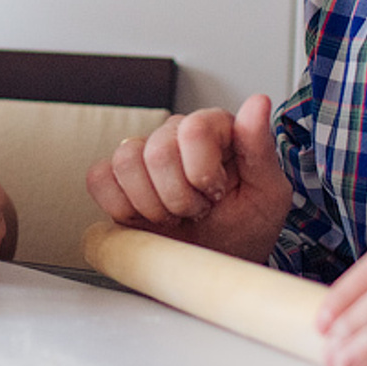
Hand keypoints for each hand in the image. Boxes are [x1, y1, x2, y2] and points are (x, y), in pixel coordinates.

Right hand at [85, 94, 291, 262]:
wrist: (216, 262)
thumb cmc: (244, 229)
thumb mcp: (267, 194)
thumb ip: (260, 148)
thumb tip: (258, 103)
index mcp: (214, 129)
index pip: (193, 129)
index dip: (201, 172)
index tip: (215, 195)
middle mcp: (175, 135)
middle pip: (157, 150)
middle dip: (178, 196)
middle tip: (196, 211)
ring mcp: (142, 155)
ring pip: (125, 161)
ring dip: (152, 204)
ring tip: (173, 216)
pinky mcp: (114, 178)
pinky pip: (99, 179)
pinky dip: (120, 206)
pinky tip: (146, 217)